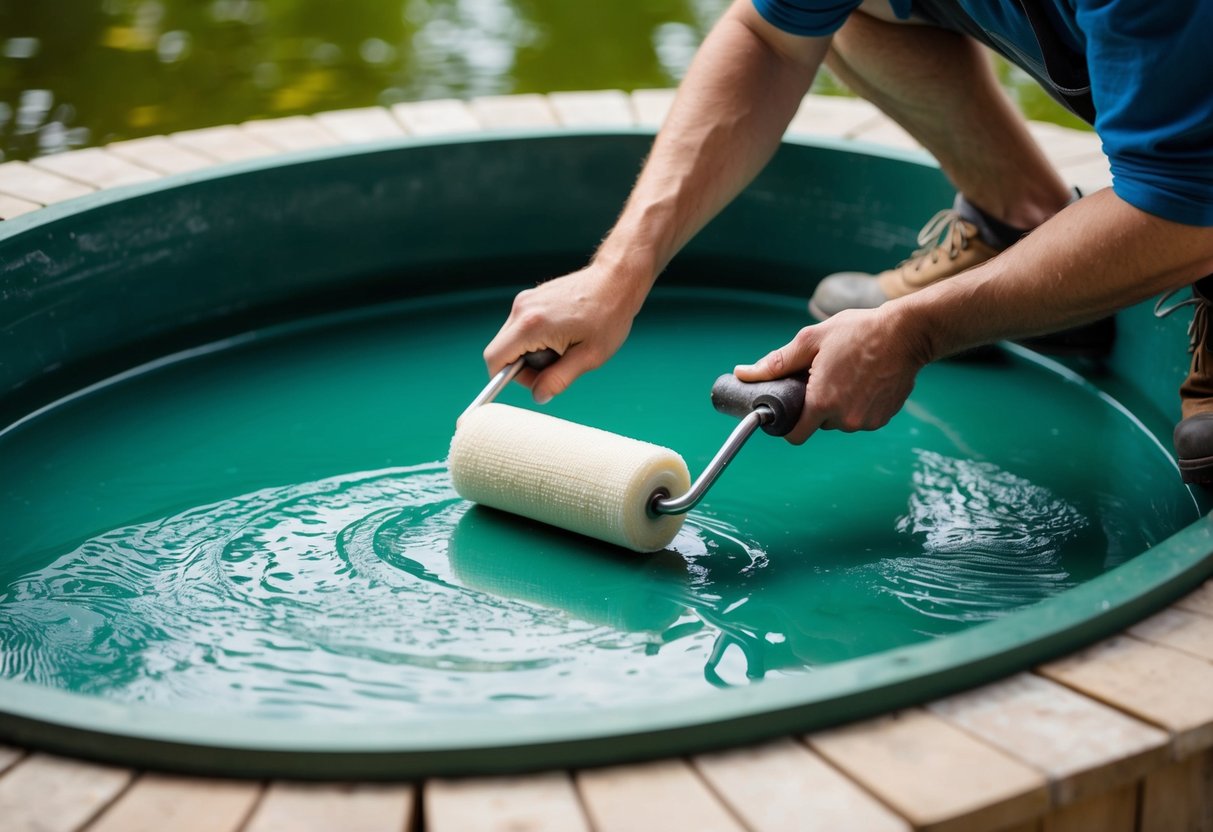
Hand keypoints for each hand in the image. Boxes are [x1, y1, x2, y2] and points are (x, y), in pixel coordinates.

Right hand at [483, 264, 643, 403]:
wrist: (617, 280)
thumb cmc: (608, 317)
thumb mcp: (589, 357)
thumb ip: (559, 379)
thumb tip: (538, 395)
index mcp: (531, 325)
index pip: (494, 358)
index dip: (504, 378)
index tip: (534, 382)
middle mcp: (522, 309)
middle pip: (501, 349)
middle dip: (522, 366)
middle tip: (556, 365)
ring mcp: (525, 300)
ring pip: (512, 338)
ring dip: (531, 352)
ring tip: (563, 347)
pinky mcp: (532, 296)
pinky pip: (521, 326)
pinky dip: (535, 338)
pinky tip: (562, 334)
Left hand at [733, 306, 931, 443]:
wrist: (906, 333)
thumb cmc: (858, 332)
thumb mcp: (810, 341)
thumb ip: (776, 363)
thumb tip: (743, 373)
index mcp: (822, 402)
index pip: (795, 436)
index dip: (788, 424)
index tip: (789, 408)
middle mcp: (845, 419)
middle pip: (818, 424)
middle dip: (816, 405)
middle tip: (822, 377)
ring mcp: (867, 421)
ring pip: (840, 421)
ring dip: (838, 404)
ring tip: (847, 374)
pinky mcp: (883, 418)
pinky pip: (861, 417)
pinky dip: (858, 403)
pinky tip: (864, 380)